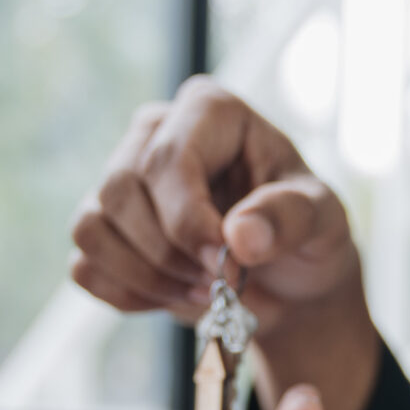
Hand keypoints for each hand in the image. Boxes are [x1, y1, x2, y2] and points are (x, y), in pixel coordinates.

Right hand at [69, 78, 380, 409]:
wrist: (291, 280)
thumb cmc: (308, 234)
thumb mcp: (324, 221)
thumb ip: (290, 219)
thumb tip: (240, 236)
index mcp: (210, 111)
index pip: (168, 158)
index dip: (188, 220)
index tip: (227, 263)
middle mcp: (154, 132)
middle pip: (120, 190)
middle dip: (169, 255)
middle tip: (220, 284)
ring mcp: (121, 178)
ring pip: (91, 227)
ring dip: (147, 277)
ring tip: (202, 293)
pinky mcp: (104, 227)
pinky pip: (85, 266)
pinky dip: (129, 295)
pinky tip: (174, 298)